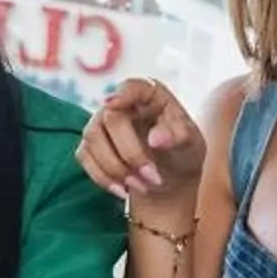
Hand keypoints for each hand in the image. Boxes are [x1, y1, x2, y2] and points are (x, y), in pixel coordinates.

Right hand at [78, 79, 205, 214]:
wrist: (168, 179)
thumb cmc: (183, 153)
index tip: (111, 104)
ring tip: (143, 186)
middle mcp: (122, 104)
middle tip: (152, 177)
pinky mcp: (90, 145)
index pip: (132, 86)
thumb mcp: (192, 145)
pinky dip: (103, 177)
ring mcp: (102, 123)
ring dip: (116, 168)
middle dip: (130, 153)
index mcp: (150, 95)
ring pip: (92, 138)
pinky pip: (84, 157)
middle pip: (110, 118)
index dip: (121, 93)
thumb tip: (155, 138)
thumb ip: (178, 136)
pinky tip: (123, 191)